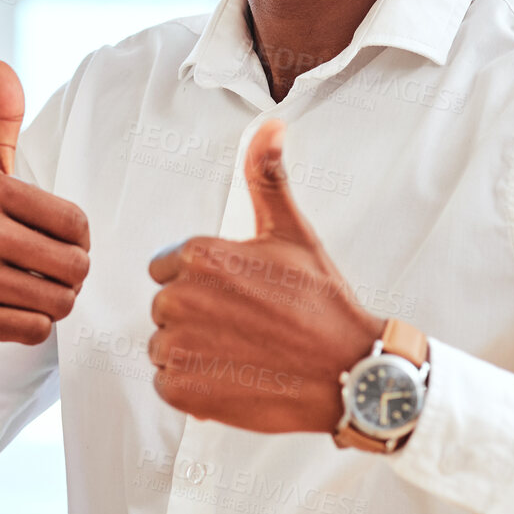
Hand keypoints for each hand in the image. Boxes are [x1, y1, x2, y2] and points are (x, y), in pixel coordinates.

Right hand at [0, 59, 91, 348]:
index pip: (78, 225)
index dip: (74, 241)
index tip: (49, 242)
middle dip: (67, 277)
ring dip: (50, 304)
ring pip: (59, 302)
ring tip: (26, 292)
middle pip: (75, 267)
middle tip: (41, 273)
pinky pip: (34, 330)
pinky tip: (7, 312)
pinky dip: (30, 327)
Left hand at [147, 118, 380, 432]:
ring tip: (243, 354)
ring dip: (193, 354)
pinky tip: (234, 379)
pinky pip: (166, 384)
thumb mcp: (293, 232)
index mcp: (199, 255)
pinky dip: (193, 388)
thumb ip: (267, 177)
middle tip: (247, 327)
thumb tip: (271, 123)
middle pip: (165, 307)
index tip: (240, 295)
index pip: (168, 267)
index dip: (203, 283)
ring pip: (163, 347)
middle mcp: (181, 297)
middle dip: (197, 318)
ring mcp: (180, 346)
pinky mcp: (182, 390)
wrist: (350, 373)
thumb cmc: (321, 302)